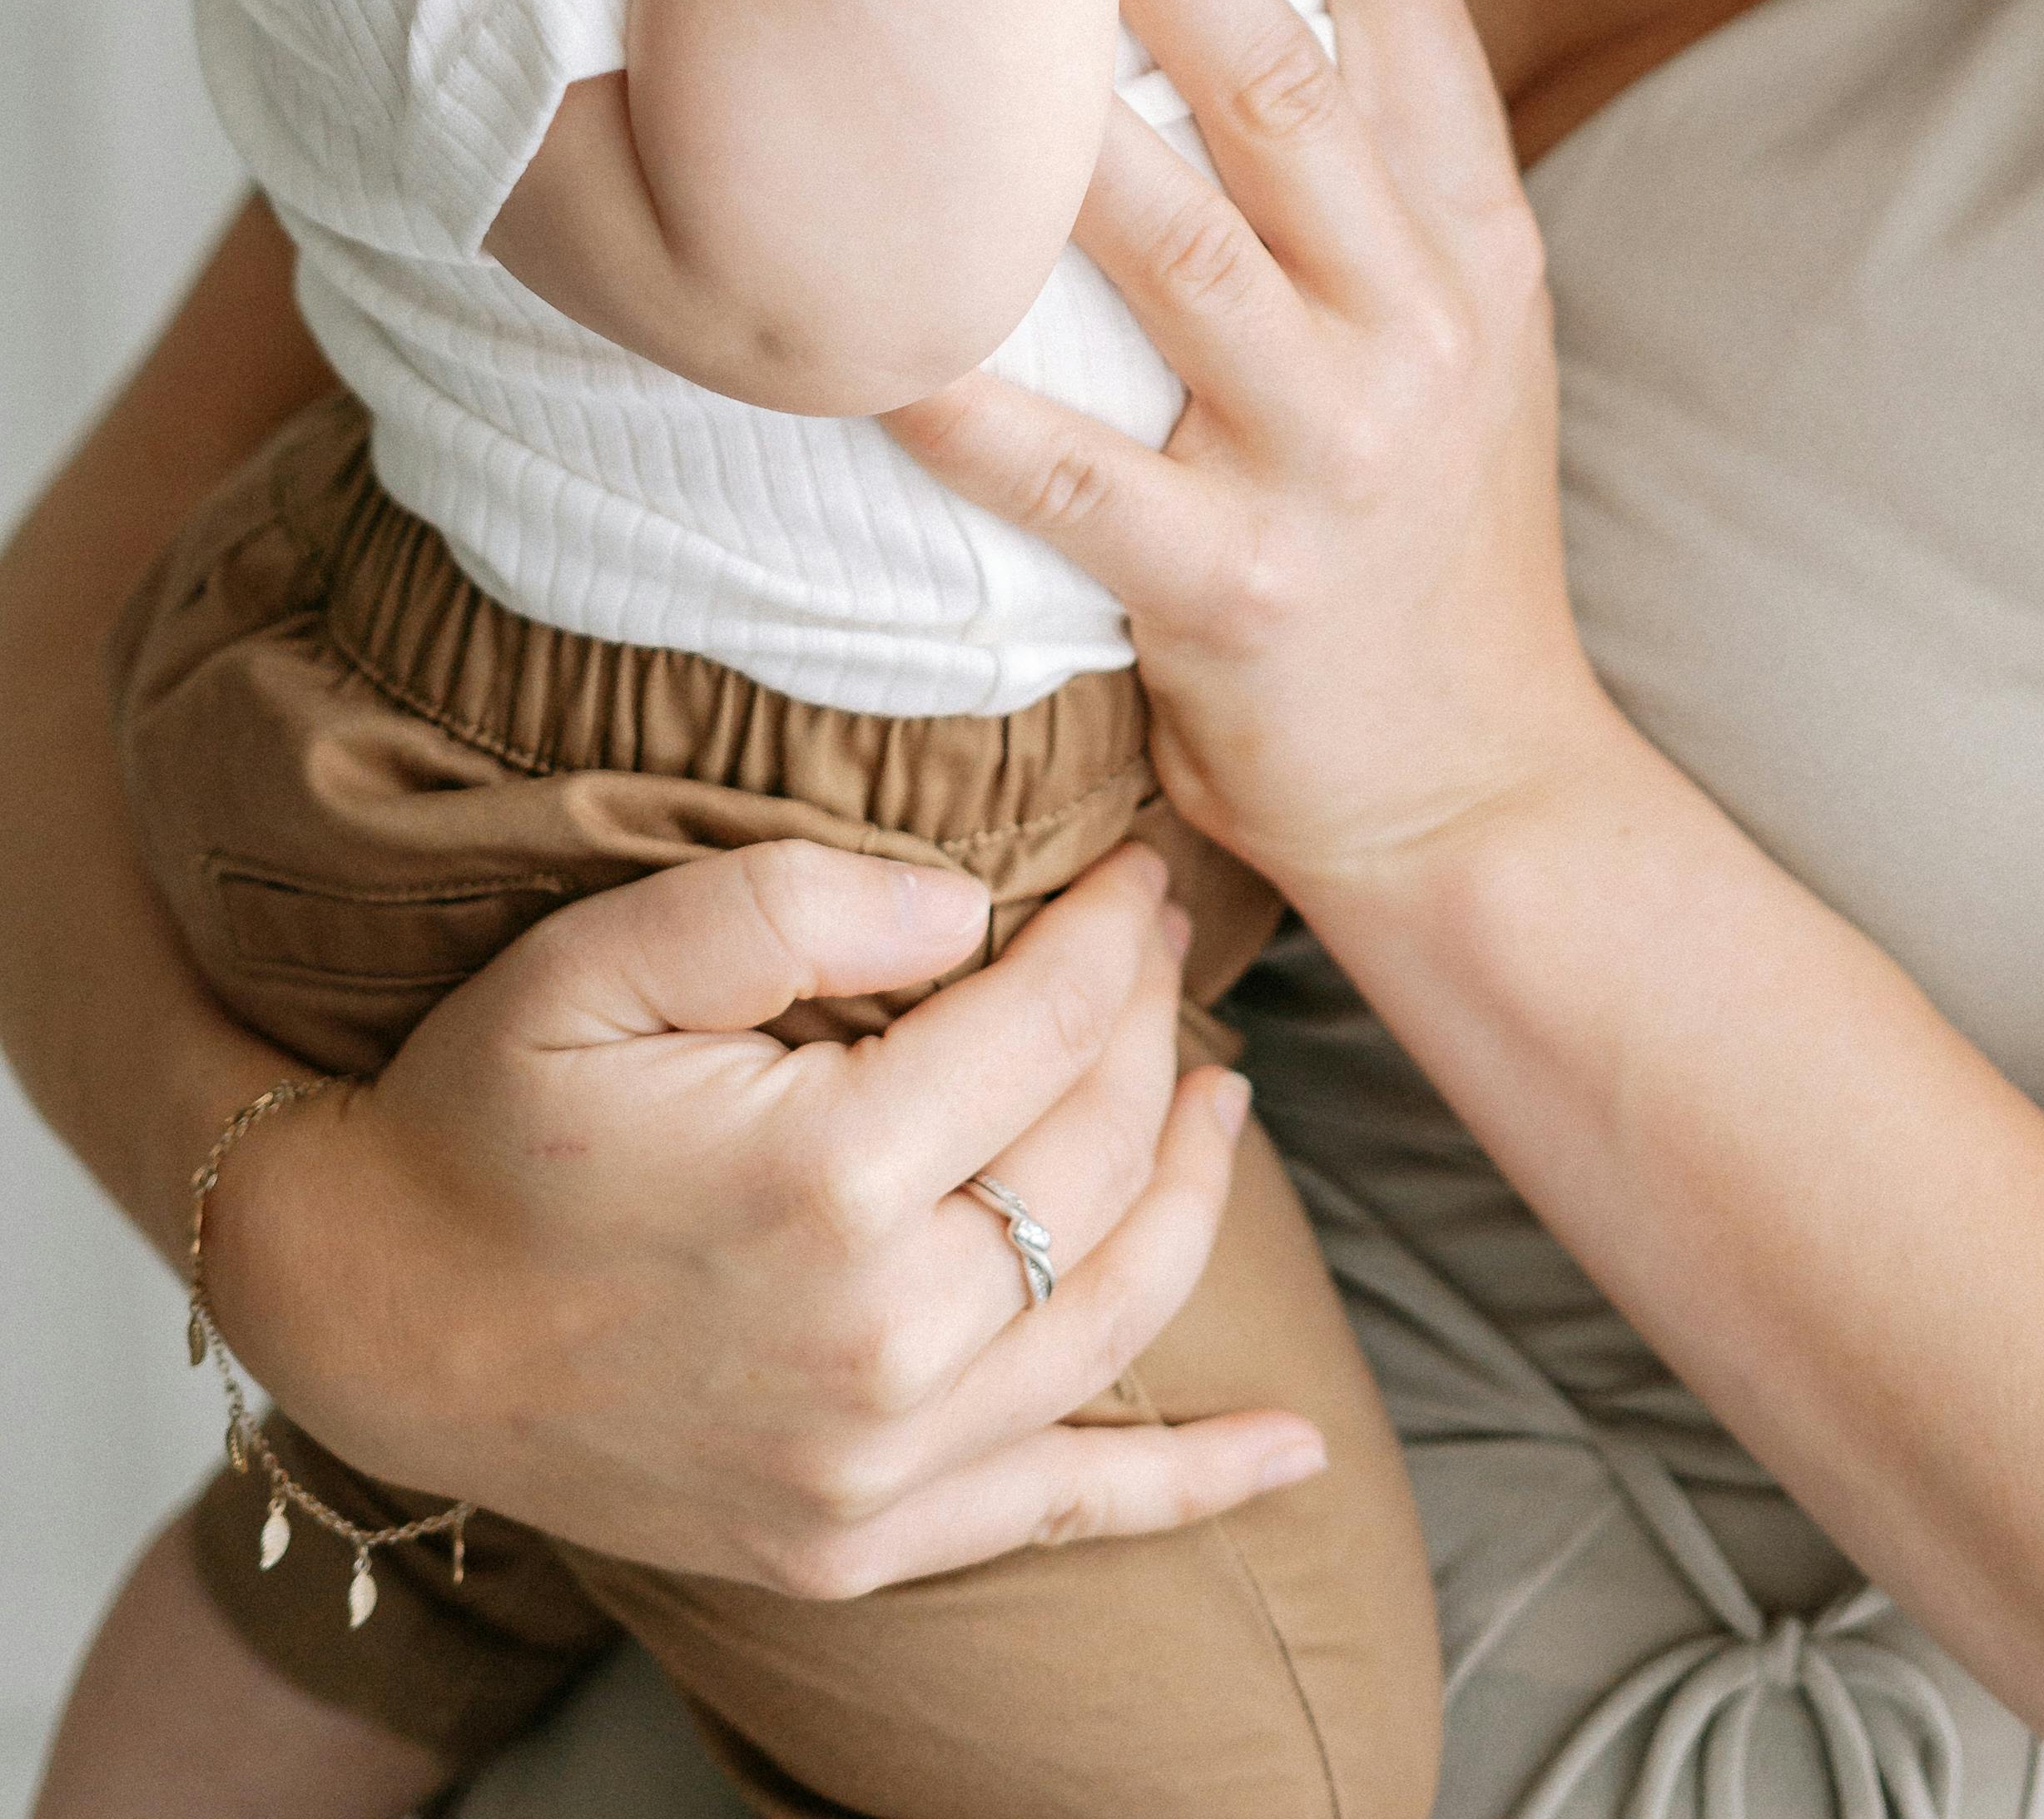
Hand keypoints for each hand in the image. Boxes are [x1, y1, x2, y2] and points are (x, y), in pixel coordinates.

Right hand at [208, 840, 1322, 1591]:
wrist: (381, 1317)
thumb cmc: (490, 1114)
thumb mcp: (603, 953)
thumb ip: (793, 897)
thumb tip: (973, 904)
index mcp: (827, 1180)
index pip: (1048, 1026)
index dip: (1112, 935)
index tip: (1138, 872)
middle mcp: (877, 1342)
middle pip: (1096, 1159)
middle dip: (1152, 1034)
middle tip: (1161, 949)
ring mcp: (876, 1464)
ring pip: (1112, 1312)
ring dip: (1193, 1195)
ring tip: (1221, 1099)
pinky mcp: (858, 1544)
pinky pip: (1066, 1513)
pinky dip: (1193, 1485)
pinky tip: (1289, 1453)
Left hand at [887, 0, 1619, 904]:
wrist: (1489, 788)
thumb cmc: (1431, 537)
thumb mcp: (1460, 330)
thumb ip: (1371, 183)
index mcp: (1474, 240)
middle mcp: (1419, 319)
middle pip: (1276, 79)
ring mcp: (1331, 451)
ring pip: (1177, 246)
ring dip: (1047, 115)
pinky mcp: (1235, 587)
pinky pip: (1069, 473)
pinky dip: (961, 396)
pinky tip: (861, 323)